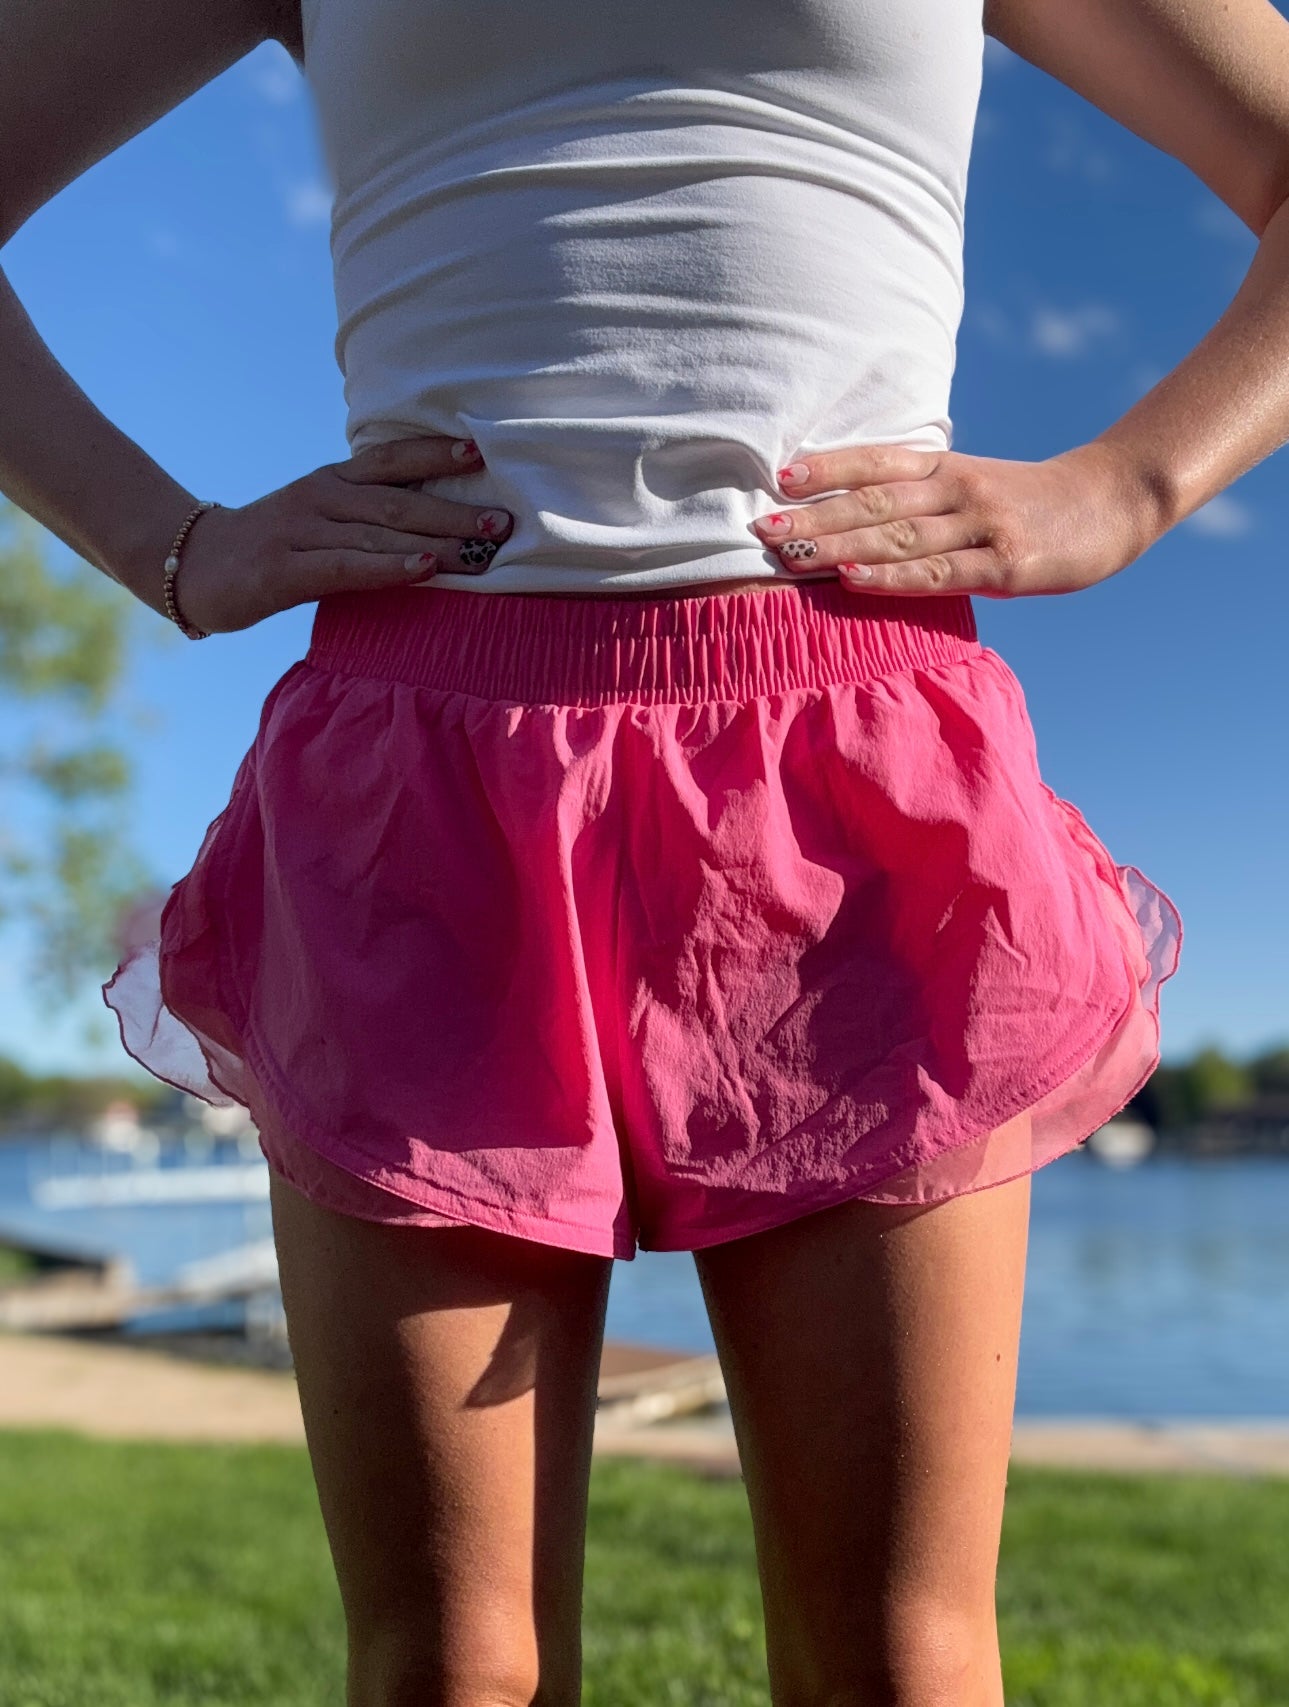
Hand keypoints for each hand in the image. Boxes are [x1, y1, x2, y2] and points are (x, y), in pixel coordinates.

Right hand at [166, 435, 514, 633]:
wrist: (195, 567)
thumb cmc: (273, 548)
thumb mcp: (321, 520)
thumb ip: (368, 518)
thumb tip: (437, 527)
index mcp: (333, 481)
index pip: (392, 460)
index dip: (436, 454)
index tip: (482, 452)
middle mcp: (322, 497)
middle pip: (400, 501)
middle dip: (456, 511)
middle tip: (506, 520)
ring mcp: (303, 530)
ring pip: (382, 533)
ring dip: (438, 541)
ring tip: (484, 549)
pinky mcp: (288, 569)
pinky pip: (349, 566)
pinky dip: (390, 566)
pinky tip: (425, 569)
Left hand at [752, 440, 1164, 597]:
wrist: (1114, 503)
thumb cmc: (1031, 502)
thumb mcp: (973, 485)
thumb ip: (921, 497)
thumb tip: (855, 515)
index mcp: (947, 467)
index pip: (877, 463)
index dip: (828, 468)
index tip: (777, 476)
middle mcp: (958, 489)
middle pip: (874, 502)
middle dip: (814, 515)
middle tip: (761, 528)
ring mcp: (982, 526)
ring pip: (897, 536)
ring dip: (839, 546)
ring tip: (789, 555)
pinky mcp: (1005, 566)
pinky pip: (938, 573)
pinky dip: (891, 576)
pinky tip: (853, 579)